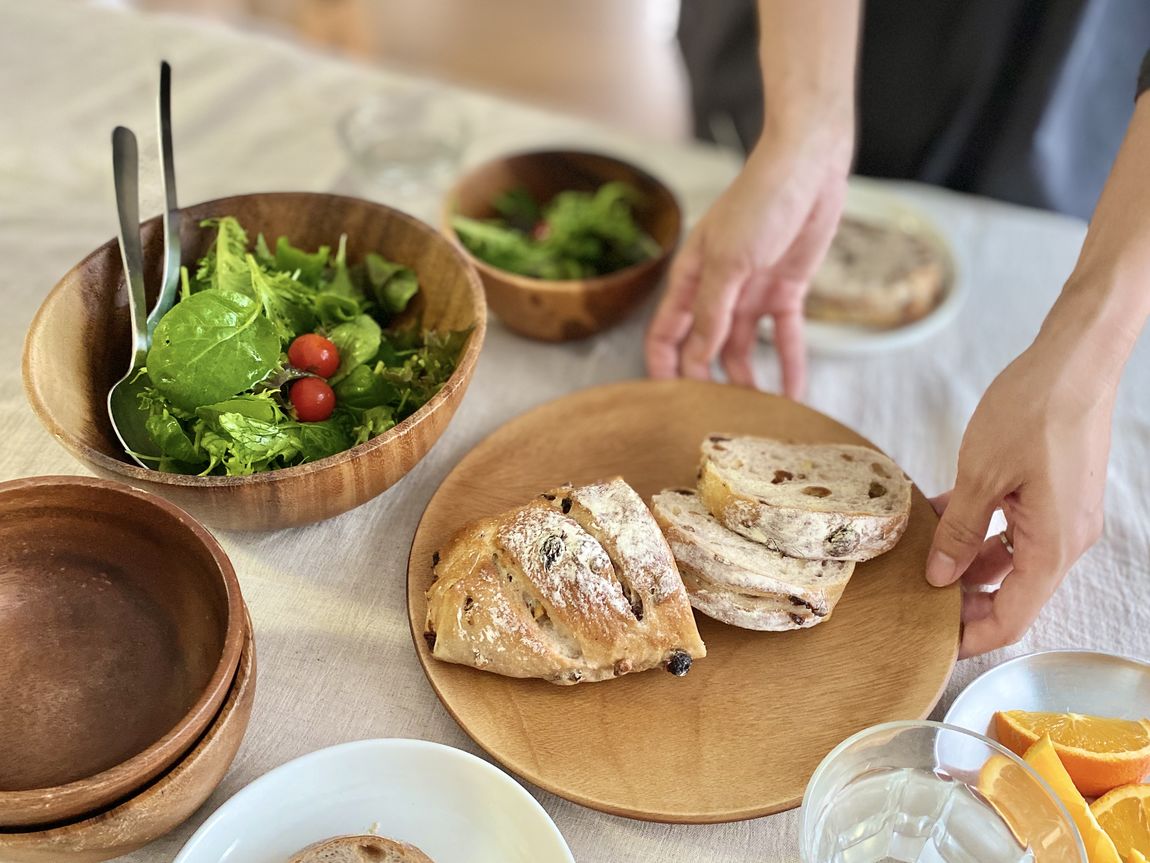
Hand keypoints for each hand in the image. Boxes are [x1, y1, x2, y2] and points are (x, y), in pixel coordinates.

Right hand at [644, 120, 851, 397]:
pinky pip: (785, 338)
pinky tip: (794, 394)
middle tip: (718, 420)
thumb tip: (696, 357)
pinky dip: (790, 365)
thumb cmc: (759, 201)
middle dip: (707, 382)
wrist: (809, 167)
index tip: (669, 404)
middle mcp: (717, 290)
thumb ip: (711, 312)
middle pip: (703, 348)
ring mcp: (751, 292)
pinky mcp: (786, 291)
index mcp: (689, 279)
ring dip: (748, 381)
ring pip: (743, 350)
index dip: (664, 369)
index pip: (665, 334)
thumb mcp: (728, 261)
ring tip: (756, 416)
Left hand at [925, 331, 1116, 657]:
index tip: (929, 642)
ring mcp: (1062, 518)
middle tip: (914, 598)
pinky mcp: (1054, 495)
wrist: (1074, 361)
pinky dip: (980, 532)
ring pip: (1010, 561)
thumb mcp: (980, 475)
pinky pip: (1014, 530)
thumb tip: (939, 576)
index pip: (1012, 619)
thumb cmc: (1033, 411)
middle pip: (1012, 594)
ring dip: (967, 564)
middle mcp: (1065, 541)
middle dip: (963, 602)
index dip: (969, 636)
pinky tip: (940, 519)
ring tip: (919, 558)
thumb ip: (960, 532)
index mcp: (1053, 546)